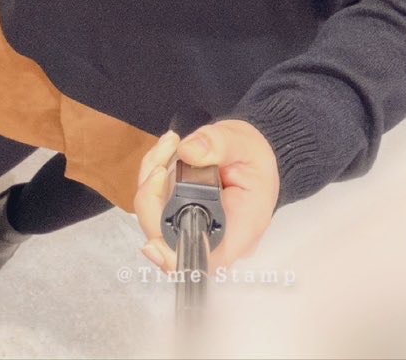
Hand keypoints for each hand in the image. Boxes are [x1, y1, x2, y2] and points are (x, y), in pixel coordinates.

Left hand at [134, 119, 279, 276]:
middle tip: (163, 159)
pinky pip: (154, 204)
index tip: (153, 243)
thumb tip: (188, 152)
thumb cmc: (254, 158)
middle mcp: (212, 238)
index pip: (202, 260)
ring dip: (151, 179)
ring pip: (154, 217)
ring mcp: (192, 228)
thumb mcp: (245, 143)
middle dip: (153, 196)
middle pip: (167, 237)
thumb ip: (220, 144)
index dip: (172, 259)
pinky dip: (152, 176)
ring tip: (171, 145)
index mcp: (239, 230)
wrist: (250, 156)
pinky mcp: (178, 216)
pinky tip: (167, 151)